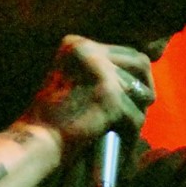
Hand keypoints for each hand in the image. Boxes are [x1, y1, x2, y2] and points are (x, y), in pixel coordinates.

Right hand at [19, 35, 153, 159]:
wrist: (38, 139)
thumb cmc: (53, 116)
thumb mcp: (73, 77)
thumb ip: (100, 69)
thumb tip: (142, 69)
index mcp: (78, 44)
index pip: (125, 51)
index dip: (134, 72)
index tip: (134, 91)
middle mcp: (90, 51)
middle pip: (140, 62)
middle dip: (146, 86)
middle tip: (143, 105)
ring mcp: (102, 73)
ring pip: (141, 92)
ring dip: (138, 112)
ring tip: (127, 127)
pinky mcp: (110, 97)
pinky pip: (136, 116)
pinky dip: (132, 133)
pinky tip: (123, 142)